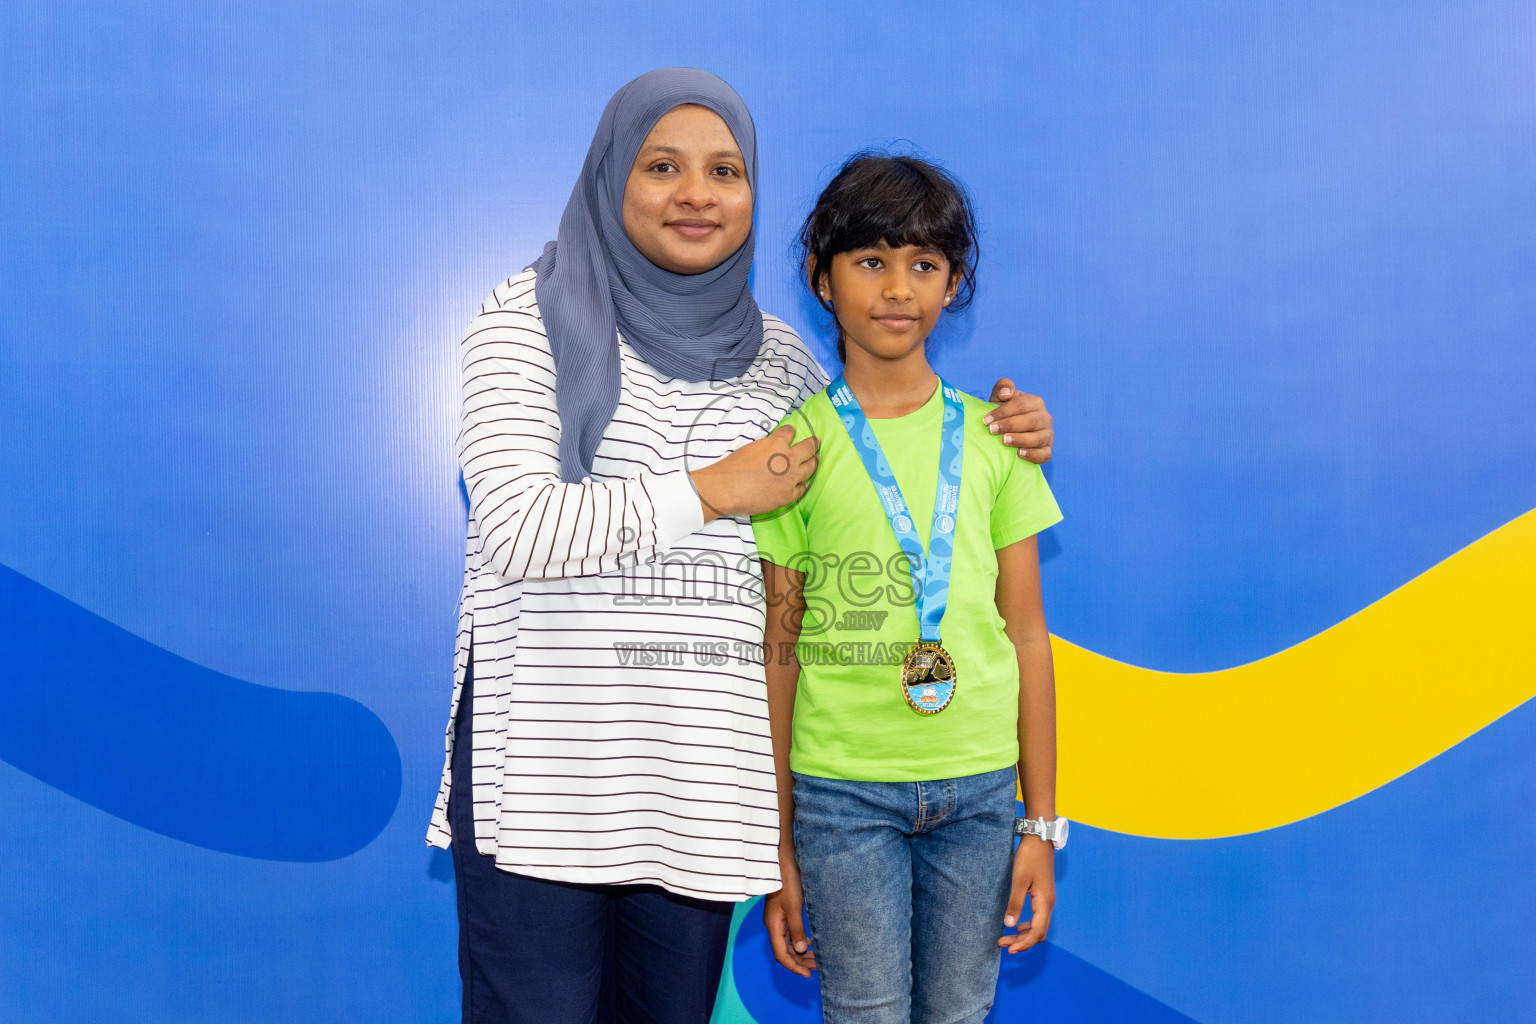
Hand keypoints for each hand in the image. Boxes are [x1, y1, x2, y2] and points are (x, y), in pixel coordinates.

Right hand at [692, 424, 818, 521]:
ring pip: (810, 468)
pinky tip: (805, 484)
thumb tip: (769, 450)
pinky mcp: (788, 495)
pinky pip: (802, 489)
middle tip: (817, 442)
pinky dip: (804, 485)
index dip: (790, 431)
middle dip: (813, 443)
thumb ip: (765, 447)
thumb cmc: (733, 467)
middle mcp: (788, 459)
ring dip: (814, 462)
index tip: (793, 431)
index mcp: (776, 444)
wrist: (728, 488)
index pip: (789, 433)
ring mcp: (791, 478)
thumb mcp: (751, 447)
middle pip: (808, 448)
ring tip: (816, 460)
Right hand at [763, 852, 815, 976]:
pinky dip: (799, 940)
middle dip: (800, 962)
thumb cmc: (787, 881)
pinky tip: (810, 941)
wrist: (780, 861)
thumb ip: (797, 929)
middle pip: (784, 951)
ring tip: (816, 957)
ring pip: (788, 943)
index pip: (781, 955)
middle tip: (817, 968)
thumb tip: (801, 950)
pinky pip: (790, 933)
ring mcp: (777, 919)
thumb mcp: (794, 906)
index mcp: (773, 926)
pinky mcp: (782, 912)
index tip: (808, 975)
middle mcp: (773, 925)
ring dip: (801, 952)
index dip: (794, 967)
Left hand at [984, 379, 1052, 463]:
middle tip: (992, 430)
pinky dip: (1033, 454)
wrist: (1006, 433)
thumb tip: (1007, 393)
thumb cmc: (1002, 414)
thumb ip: (1002, 388)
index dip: (1003, 411)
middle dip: (1010, 425)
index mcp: (1035, 402)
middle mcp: (1045, 418)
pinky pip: (1045, 454)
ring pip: (1039, 438)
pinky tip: (1019, 454)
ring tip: (1004, 441)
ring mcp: (1048, 435)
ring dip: (1021, 439)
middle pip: (1032, 421)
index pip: (1021, 405)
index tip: (986, 420)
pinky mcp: (1047, 450)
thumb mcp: (999, 399)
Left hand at [999, 838, 1055, 953]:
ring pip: (1038, 926)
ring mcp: (1047, 900)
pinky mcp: (1043, 896)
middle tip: (1002, 943)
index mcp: (1045, 903)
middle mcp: (1049, 905)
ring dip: (1023, 935)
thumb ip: (1014, 903)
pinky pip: (1038, 918)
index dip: (1023, 944)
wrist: (1039, 840)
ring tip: (1006, 937)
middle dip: (1021, 942)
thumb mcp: (1018, 880)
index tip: (1008, 949)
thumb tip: (1008, 925)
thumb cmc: (1029, 858)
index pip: (1036, 932)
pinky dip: (1027, 926)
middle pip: (1038, 933)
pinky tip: (1016, 925)